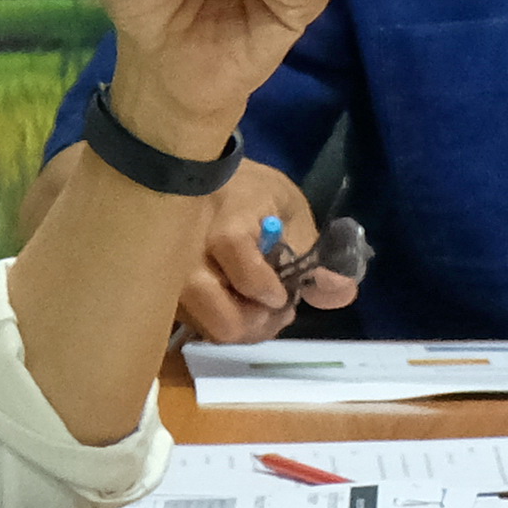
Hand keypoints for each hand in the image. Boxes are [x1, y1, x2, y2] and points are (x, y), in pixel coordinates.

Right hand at [166, 160, 362, 347]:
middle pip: (221, 318)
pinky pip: (199, 326)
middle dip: (258, 323)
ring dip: (245, 328)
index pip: (244, 270)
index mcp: (225, 224)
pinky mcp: (166, 294)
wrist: (199, 178)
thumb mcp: (289, 208)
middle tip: (277, 307)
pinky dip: (225, 323)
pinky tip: (241, 306)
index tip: (283, 291)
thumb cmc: (250, 192)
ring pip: (210, 330)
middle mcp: (189, 256)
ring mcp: (172, 279)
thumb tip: (342, 292)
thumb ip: (312, 251)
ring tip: (263, 307)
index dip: (269, 290)